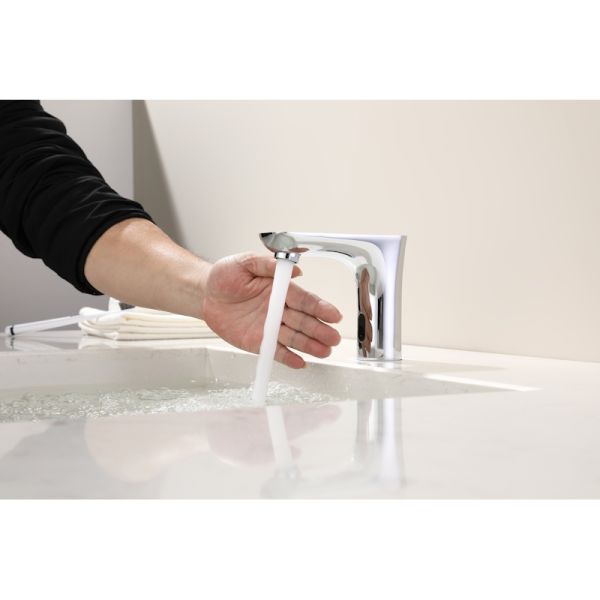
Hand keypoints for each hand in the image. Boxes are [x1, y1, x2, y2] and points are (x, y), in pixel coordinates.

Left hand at [201, 253, 341, 367]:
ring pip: (293, 337)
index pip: (303, 299)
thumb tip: (294, 269)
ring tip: (324, 352)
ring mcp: (270, 327)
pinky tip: (300, 362)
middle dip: (319, 330)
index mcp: (279, 289)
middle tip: (333, 338)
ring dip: (309, 345)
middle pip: (303, 321)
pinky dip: (288, 358)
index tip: (333, 314)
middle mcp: (279, 309)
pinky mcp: (259, 342)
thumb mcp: (244, 262)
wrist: (204, 295)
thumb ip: (267, 264)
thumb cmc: (224, 276)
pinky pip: (276, 351)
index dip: (319, 307)